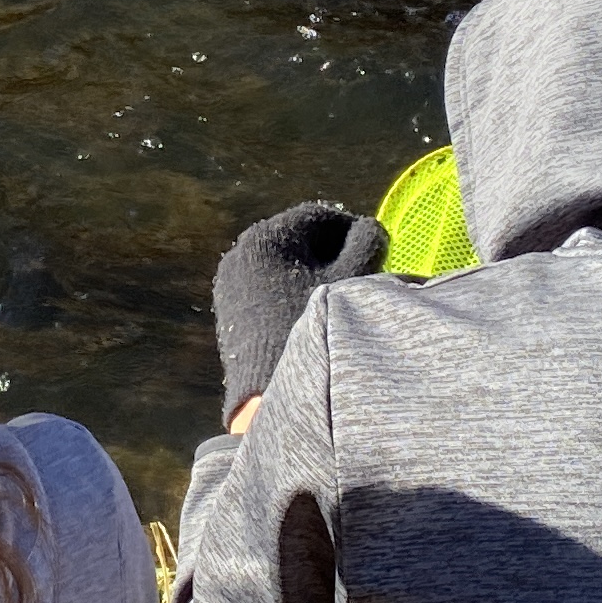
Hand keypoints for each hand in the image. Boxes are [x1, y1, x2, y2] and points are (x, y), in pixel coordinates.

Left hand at [211, 201, 383, 419]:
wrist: (268, 385)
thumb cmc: (313, 321)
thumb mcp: (350, 277)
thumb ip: (366, 243)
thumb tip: (370, 227)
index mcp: (266, 236)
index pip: (316, 216)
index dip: (350, 228)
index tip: (372, 245)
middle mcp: (240, 252)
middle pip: (297, 239)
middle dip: (330, 250)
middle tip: (358, 270)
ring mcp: (231, 281)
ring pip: (281, 264)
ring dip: (310, 270)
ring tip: (337, 293)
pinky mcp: (230, 308)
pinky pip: (266, 286)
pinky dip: (290, 289)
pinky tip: (309, 309)